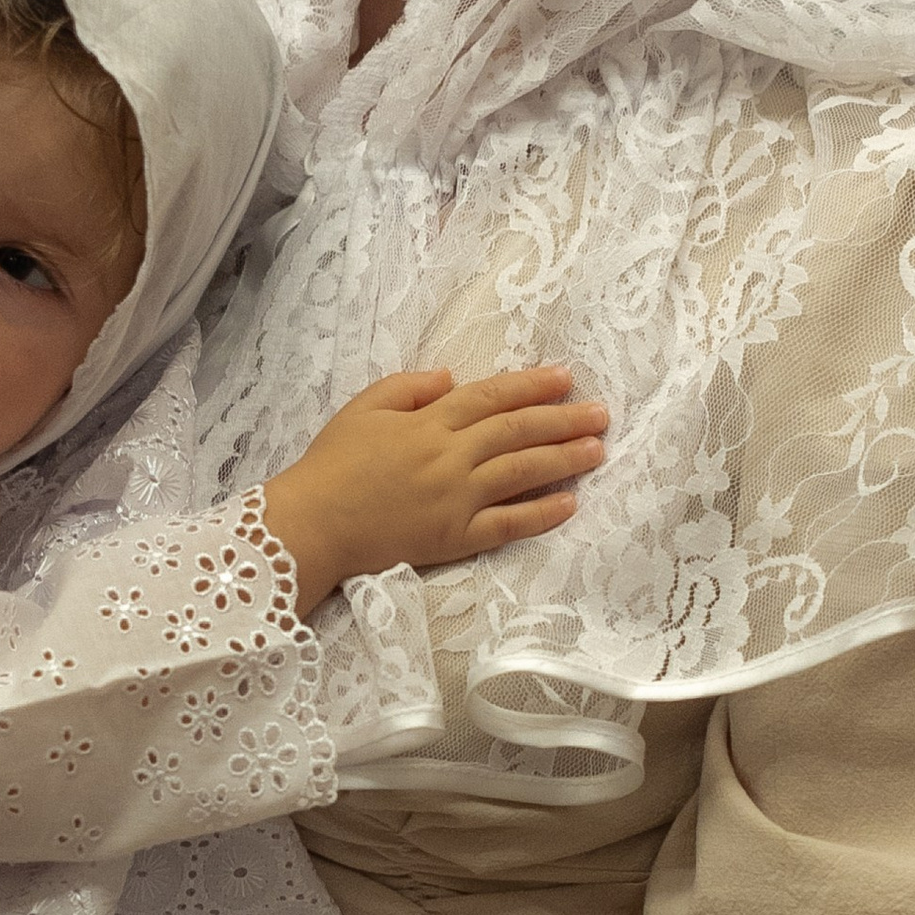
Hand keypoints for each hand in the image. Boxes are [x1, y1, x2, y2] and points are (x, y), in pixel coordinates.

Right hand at [261, 365, 608, 612]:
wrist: (312, 523)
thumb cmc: (331, 464)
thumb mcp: (363, 408)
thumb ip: (408, 387)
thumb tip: (451, 378)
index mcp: (428, 422)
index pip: (492, 397)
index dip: (532, 385)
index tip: (566, 377)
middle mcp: (450, 456)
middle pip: (517, 431)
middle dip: (563, 419)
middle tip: (602, 412)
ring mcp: (456, 499)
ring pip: (521, 473)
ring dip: (563, 459)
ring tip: (598, 450)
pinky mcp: (455, 538)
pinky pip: (507, 525)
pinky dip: (540, 514)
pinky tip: (570, 504)